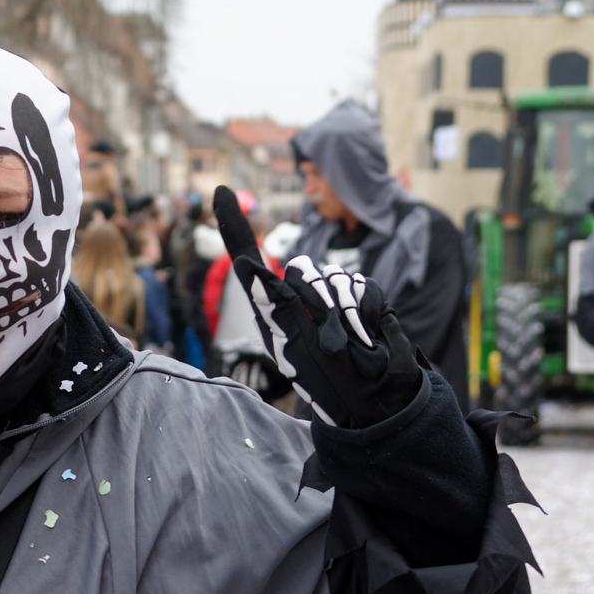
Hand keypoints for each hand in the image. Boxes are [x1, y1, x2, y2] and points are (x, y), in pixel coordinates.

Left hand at [213, 187, 420, 427]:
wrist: (374, 401)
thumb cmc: (328, 383)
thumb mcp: (294, 348)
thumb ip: (274, 304)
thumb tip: (248, 263)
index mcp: (274, 312)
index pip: (249, 260)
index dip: (235, 226)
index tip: (220, 192)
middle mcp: (300, 300)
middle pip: (302, 268)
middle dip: (315, 302)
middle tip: (326, 342)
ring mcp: (332, 297)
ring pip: (333, 276)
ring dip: (341, 314)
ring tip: (346, 347)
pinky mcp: (363, 298)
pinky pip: (362, 286)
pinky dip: (364, 314)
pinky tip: (365, 339)